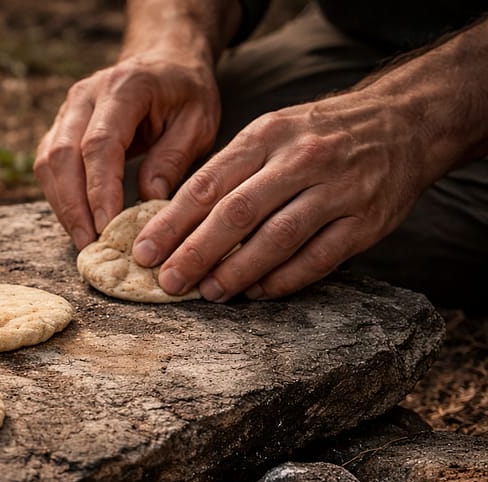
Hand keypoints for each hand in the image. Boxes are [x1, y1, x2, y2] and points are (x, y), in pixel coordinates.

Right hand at [34, 49, 220, 249]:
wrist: (164, 62)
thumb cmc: (185, 94)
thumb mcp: (198, 122)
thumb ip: (173, 158)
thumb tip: (148, 199)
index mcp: (124, 88)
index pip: (100, 144)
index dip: (100, 189)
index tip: (108, 227)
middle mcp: (86, 95)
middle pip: (63, 155)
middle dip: (74, 205)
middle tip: (89, 243)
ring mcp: (67, 110)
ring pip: (48, 162)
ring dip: (62, 205)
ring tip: (82, 240)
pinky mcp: (60, 127)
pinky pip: (48, 165)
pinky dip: (58, 196)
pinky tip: (76, 221)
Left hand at [132, 90, 429, 300]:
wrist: (405, 123)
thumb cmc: (318, 135)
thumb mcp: (271, 132)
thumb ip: (229, 172)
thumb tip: (174, 224)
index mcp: (267, 135)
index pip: (208, 184)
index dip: (171, 223)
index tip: (143, 253)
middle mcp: (301, 159)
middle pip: (237, 213)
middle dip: (195, 252)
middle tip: (168, 282)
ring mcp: (337, 190)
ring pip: (277, 238)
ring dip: (237, 271)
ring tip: (208, 293)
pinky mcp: (366, 221)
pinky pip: (317, 258)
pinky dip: (283, 280)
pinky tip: (256, 292)